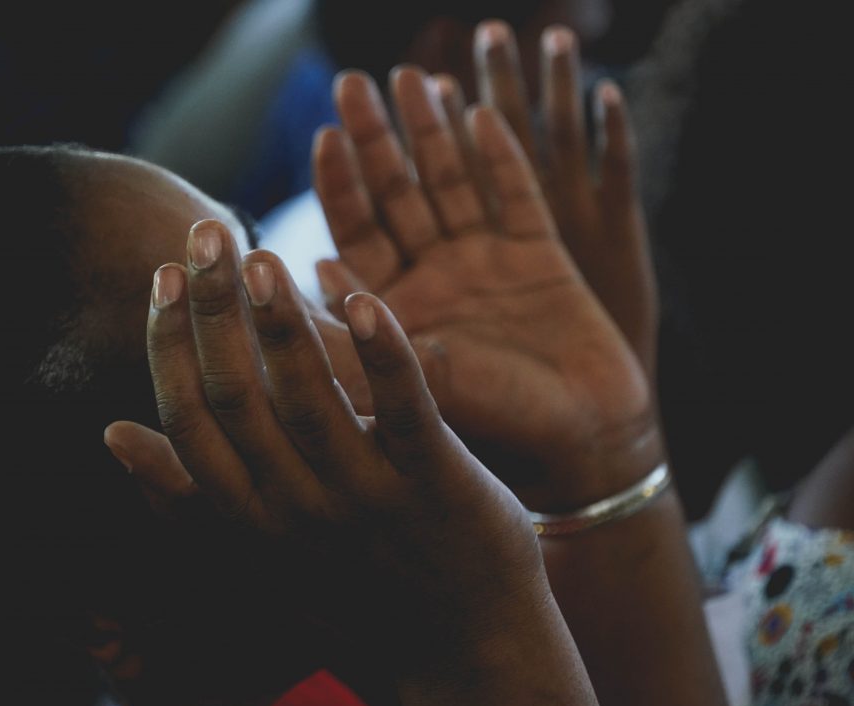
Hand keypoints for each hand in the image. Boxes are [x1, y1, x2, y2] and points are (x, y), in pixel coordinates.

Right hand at [121, 219, 598, 705]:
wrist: (464, 647)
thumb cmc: (356, 584)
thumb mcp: (260, 550)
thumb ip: (188, 496)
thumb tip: (113, 434)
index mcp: (251, 519)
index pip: (187, 420)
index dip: (166, 344)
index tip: (161, 277)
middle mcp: (296, 509)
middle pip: (237, 397)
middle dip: (211, 309)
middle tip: (203, 234)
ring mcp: (367, 498)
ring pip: (309, 398)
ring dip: (280, 323)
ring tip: (260, 254)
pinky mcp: (436, 485)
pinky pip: (404, 411)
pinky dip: (382, 353)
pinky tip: (361, 295)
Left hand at [314, 68, 661, 510]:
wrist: (585, 439)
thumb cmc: (498, 422)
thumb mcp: (419, 378)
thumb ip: (368, 329)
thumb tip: (308, 269)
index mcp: (398, 309)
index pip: (358, 234)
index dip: (340, 185)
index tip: (323, 137)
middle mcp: (437, 279)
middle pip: (399, 196)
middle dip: (376, 140)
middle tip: (352, 83)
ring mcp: (489, 263)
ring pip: (453, 184)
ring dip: (432, 133)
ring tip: (411, 78)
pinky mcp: (542, 255)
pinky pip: (518, 194)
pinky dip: (501, 156)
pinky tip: (480, 114)